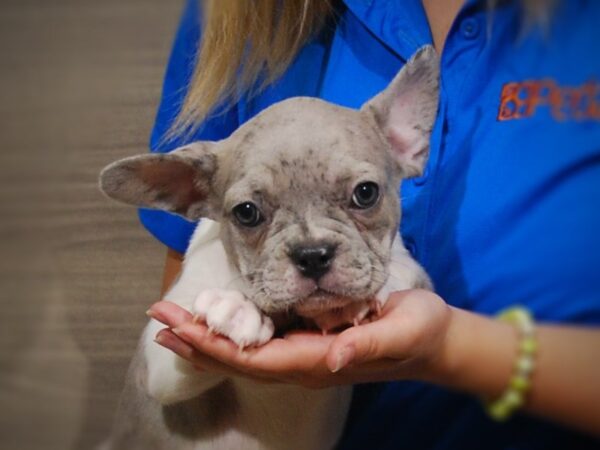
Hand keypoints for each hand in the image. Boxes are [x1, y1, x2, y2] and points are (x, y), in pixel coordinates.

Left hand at [147, 289, 452, 388]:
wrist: (432, 340)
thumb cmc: (421, 331)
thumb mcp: (402, 332)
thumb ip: (368, 345)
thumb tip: (332, 356)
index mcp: (320, 362)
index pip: (256, 360)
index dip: (215, 346)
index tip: (179, 328)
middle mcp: (305, 363)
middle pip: (240, 359)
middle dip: (197, 342)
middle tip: (158, 321)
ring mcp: (305, 355)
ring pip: (244, 353)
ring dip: (206, 340)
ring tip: (171, 325)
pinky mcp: (309, 342)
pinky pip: (260, 343)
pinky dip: (230, 333)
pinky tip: (213, 324)